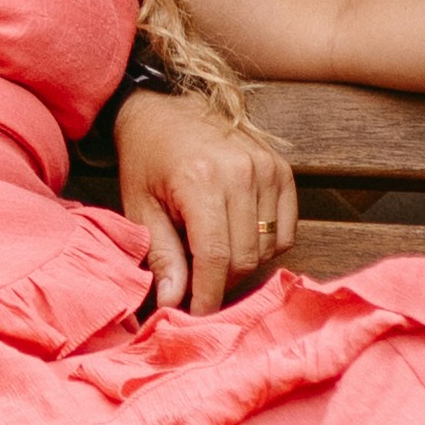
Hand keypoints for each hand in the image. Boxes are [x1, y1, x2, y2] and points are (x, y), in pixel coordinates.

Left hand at [116, 91, 297, 314]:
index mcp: (201, 181)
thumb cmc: (146, 159)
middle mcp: (241, 173)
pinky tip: (236, 235)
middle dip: (220, 283)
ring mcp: (266, 169)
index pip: (216, 258)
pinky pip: (285, 230)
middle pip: (244, 258)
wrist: (163, 108)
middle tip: (196, 283)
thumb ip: (161, 257)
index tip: (197, 316)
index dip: (208, 296)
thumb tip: (173, 303)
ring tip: (210, 250)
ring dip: (240, 263)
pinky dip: (264, 244)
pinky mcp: (281, 169)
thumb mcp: (139, 207)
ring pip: (266, 248)